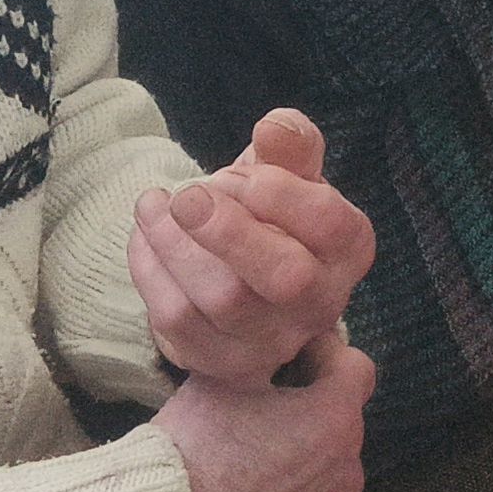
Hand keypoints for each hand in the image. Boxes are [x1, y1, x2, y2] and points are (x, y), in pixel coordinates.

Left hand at [132, 109, 375, 384]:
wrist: (246, 277)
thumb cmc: (273, 214)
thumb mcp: (291, 173)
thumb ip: (290, 145)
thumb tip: (273, 127)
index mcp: (348, 248)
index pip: (329, 223)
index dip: (280, 194)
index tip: (238, 175)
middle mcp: (321, 303)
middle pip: (285, 278)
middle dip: (229, 231)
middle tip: (186, 196)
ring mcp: (272, 342)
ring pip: (223, 301)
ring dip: (176, 246)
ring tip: (153, 205)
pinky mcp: (221, 364)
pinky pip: (178, 324)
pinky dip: (151, 273)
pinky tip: (144, 238)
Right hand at [154, 334, 372, 491]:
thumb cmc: (192, 446)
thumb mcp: (226, 376)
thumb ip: (268, 354)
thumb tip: (280, 343)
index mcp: (334, 420)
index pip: (356, 368)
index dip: (325, 354)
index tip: (295, 358)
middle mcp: (346, 472)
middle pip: (340, 424)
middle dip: (310, 412)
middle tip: (264, 415)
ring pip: (326, 475)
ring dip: (302, 463)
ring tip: (255, 464)